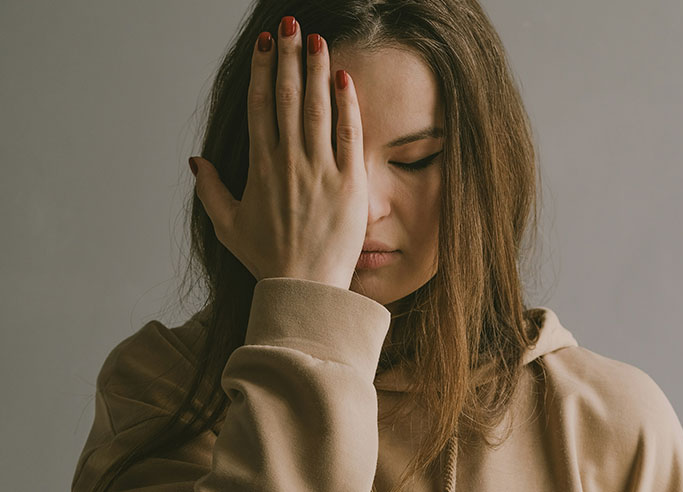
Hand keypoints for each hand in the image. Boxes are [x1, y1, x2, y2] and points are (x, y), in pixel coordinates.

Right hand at [190, 16, 366, 290]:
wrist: (305, 285)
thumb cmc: (266, 257)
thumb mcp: (227, 225)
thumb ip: (209, 190)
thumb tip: (194, 161)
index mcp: (260, 167)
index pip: (261, 107)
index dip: (263, 72)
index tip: (266, 45)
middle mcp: (289, 161)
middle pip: (288, 98)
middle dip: (289, 58)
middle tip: (291, 25)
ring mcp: (321, 170)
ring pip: (317, 109)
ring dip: (317, 70)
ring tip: (317, 39)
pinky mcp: (349, 182)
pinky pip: (348, 135)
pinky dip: (347, 105)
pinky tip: (345, 78)